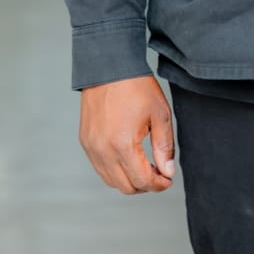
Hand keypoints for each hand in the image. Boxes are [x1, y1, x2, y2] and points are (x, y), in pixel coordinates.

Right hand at [78, 74, 175, 194]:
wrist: (109, 66)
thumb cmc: (136, 87)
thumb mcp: (160, 114)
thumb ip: (164, 147)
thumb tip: (168, 171)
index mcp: (122, 145)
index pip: (142, 180)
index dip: (159, 184)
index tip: (168, 179)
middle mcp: (103, 150)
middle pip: (126, 187)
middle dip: (145, 185)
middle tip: (159, 174)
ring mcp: (91, 147)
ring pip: (111, 181)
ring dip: (129, 180)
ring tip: (145, 167)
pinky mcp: (85, 141)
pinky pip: (100, 168)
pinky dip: (115, 171)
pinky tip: (129, 159)